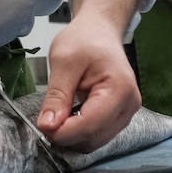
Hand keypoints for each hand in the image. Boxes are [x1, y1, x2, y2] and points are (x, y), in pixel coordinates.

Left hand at [36, 14, 139, 151]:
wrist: (99, 31)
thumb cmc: (86, 39)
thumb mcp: (63, 61)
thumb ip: (56, 96)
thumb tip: (48, 126)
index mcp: (120, 88)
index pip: (90, 124)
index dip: (64, 132)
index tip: (42, 127)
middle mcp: (129, 105)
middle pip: (94, 138)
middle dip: (67, 135)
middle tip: (45, 119)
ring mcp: (125, 113)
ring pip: (95, 141)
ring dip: (72, 136)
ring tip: (57, 114)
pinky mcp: (118, 117)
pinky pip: (96, 135)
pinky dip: (79, 131)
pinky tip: (68, 116)